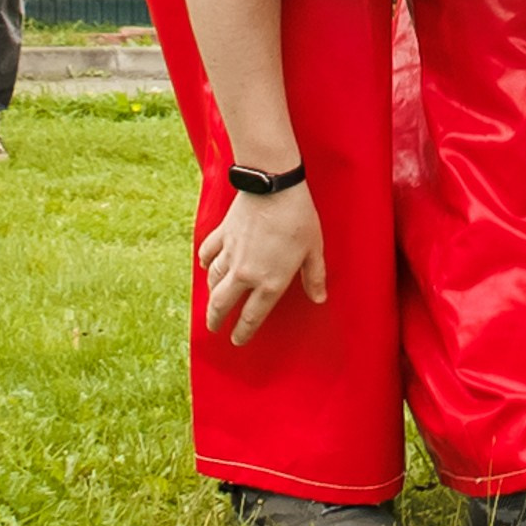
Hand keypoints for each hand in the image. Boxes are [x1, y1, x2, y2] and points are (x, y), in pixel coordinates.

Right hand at [196, 184, 325, 344]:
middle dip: (215, 320)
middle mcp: (246, 273)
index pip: (252, 317)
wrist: (273, 185)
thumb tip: (320, 298)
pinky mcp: (222, 235)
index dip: (243, 332)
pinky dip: (205, 262)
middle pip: (222, 305)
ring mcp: (230, 254)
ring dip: (211, 295)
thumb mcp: (314, 249)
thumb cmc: (298, 217)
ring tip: (211, 302)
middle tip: (213, 328)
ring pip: (213, 282)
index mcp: (270, 282)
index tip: (237, 340)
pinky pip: (208, 254)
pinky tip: (205, 266)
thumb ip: (314, 276)